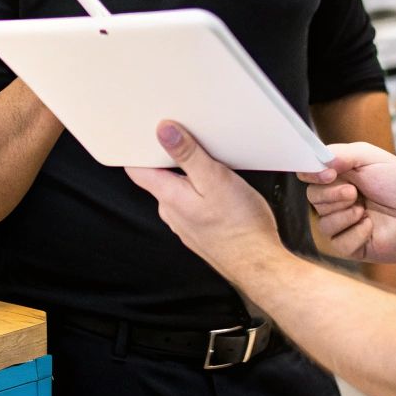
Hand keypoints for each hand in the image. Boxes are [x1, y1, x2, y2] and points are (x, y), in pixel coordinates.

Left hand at [125, 122, 289, 284]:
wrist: (259, 264)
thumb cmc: (241, 227)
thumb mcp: (215, 179)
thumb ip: (187, 155)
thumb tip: (164, 132)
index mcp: (168, 197)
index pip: (136, 168)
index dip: (137, 147)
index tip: (145, 131)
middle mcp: (170, 212)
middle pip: (158, 177)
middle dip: (171, 159)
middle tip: (192, 143)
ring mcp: (184, 224)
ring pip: (177, 191)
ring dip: (189, 176)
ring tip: (213, 168)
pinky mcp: (199, 230)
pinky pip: (192, 204)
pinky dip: (201, 193)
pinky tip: (221, 192)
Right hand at [300, 143, 395, 264]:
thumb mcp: (373, 158)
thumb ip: (343, 153)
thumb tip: (320, 162)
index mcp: (339, 176)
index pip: (309, 174)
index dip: (311, 174)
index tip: (327, 174)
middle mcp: (336, 200)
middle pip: (312, 197)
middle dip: (333, 194)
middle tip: (354, 193)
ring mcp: (342, 224)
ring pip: (323, 221)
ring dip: (346, 214)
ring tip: (365, 210)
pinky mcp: (349, 246)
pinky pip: (337, 242)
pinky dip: (356, 233)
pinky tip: (370, 227)